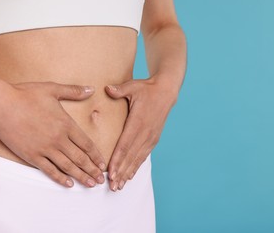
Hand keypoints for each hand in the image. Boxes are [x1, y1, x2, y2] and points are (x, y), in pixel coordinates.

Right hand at [0, 81, 106, 187]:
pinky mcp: (31, 155)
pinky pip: (49, 170)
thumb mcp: (53, 89)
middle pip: (80, 158)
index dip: (96, 155)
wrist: (2, 104)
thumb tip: (91, 89)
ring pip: (67, 166)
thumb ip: (74, 91)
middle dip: (92, 170)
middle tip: (100, 180)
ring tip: (90, 184)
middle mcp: (58, 139)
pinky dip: (59, 178)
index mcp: (66, 124)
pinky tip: (68, 184)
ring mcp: (45, 149)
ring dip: (80, 176)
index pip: (86, 144)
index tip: (102, 163)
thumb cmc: (26, 95)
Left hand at [105, 76, 177, 190]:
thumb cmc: (147, 89)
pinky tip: (129, 176)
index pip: (125, 144)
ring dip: (128, 173)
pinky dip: (136, 167)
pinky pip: (143, 156)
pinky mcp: (154, 139)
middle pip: (130, 156)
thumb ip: (119, 90)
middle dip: (121, 172)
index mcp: (138, 122)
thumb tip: (107, 89)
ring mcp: (151, 137)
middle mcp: (145, 133)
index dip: (117, 160)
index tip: (110, 172)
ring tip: (119, 186)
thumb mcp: (133, 86)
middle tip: (112, 186)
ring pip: (137, 159)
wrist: (166, 91)